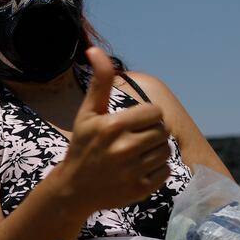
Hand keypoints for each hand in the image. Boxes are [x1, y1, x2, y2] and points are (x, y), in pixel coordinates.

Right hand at [60, 48, 171, 210]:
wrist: (74, 189)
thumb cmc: (83, 146)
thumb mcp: (88, 113)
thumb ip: (99, 82)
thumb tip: (94, 50)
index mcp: (113, 126)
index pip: (154, 113)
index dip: (146, 117)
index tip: (132, 124)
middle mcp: (124, 148)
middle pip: (162, 131)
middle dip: (151, 133)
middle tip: (133, 140)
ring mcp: (133, 170)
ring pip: (165, 150)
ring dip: (154, 151)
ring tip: (135, 154)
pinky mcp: (140, 189)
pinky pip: (165, 171)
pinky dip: (156, 170)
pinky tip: (137, 169)